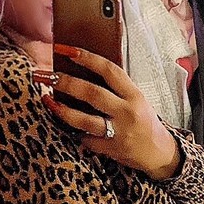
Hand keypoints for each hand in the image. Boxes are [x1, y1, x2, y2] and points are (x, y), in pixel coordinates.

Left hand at [33, 46, 180, 178]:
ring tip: (45, 98)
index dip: (85, 57)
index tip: (63, 49)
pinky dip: (74, 131)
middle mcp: (127, 112)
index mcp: (134, 95)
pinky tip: (66, 124)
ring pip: (83, 120)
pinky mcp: (110, 150)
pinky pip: (85, 139)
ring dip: (61, 108)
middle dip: (64, 82)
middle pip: (91, 93)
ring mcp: (118, 133)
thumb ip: (116, 86)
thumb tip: (81, 69)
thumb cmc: (144, 121)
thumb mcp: (136, 99)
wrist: (159, 153)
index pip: (108, 70)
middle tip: (44, 75)